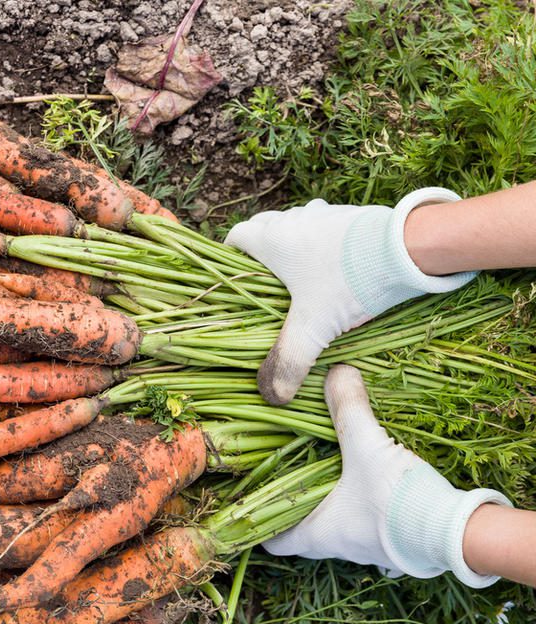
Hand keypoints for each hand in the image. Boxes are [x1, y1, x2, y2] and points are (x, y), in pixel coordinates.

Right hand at [224, 189, 477, 404]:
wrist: (408, 248)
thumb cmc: (350, 282)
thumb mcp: (315, 328)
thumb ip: (290, 361)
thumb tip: (273, 395)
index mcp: (274, 239)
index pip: (236, 236)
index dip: (230, 256)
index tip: (235, 277)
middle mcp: (295, 219)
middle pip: (264, 226)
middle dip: (260, 250)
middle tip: (267, 282)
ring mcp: (326, 213)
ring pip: (296, 222)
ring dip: (293, 243)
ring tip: (302, 275)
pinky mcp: (353, 215)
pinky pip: (327, 224)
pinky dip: (323, 241)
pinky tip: (337, 266)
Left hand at [263, 365, 509, 586]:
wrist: (457, 533)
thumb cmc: (399, 500)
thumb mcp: (367, 447)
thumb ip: (348, 409)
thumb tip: (335, 371)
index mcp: (317, 535)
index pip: (274, 541)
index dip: (259, 523)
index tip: (253, 501)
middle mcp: (339, 547)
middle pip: (302, 534)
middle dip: (294, 508)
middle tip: (288, 477)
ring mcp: (369, 549)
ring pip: (336, 529)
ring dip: (329, 506)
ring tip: (325, 472)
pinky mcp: (395, 543)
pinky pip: (368, 527)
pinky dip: (361, 507)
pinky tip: (369, 482)